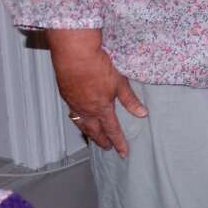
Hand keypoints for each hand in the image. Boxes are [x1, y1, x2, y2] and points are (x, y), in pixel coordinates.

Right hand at [48, 28, 145, 156]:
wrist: (75, 55)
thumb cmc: (99, 66)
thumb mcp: (120, 82)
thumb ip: (130, 100)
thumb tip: (142, 114)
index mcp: (101, 108)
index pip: (113, 130)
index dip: (119, 142)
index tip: (123, 153)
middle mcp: (86, 110)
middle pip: (95, 131)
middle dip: (102, 141)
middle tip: (108, 147)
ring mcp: (73, 104)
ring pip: (81, 124)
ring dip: (89, 133)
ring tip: (94, 137)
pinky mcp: (66, 95)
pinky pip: (73, 113)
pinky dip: (79, 120)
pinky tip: (81, 118)